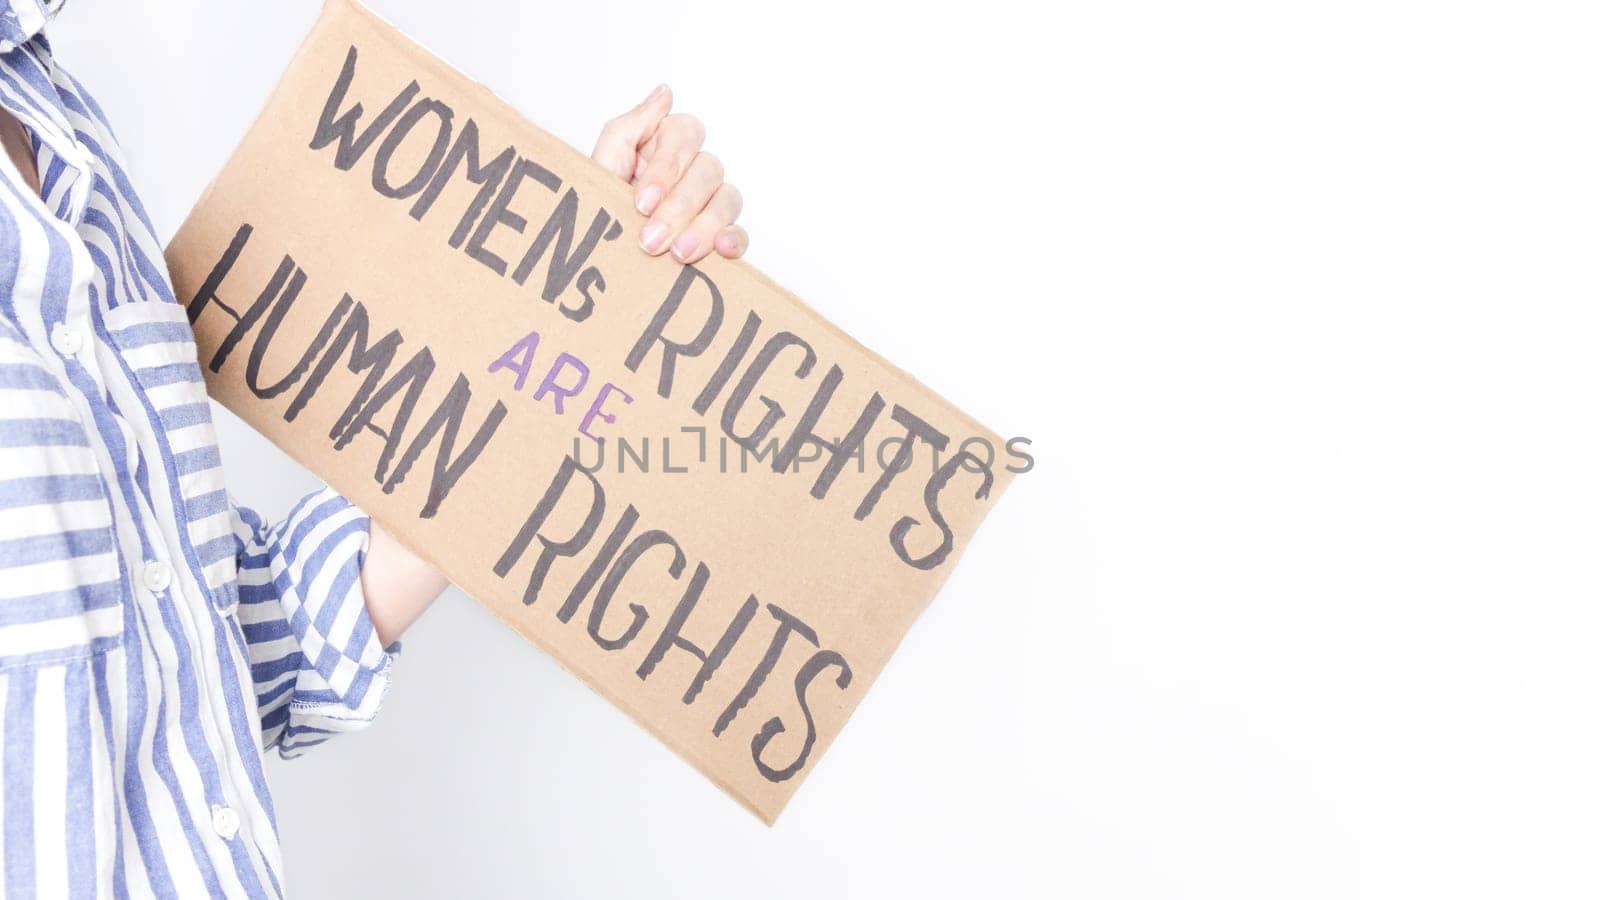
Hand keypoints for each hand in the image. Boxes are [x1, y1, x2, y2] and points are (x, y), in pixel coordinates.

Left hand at [592, 85, 747, 264]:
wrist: (594, 255)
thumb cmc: (598, 208)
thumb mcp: (603, 163)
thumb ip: (630, 126)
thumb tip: (664, 94)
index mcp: (665, 146)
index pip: (686, 135)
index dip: (667, 168)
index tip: (643, 202)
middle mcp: (692, 170)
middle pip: (709, 169)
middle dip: (679, 207)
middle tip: (651, 239)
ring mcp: (709, 203)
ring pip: (728, 199)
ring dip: (704, 227)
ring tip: (678, 254)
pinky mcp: (719, 236)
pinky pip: (740, 233)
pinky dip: (735, 239)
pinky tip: (721, 248)